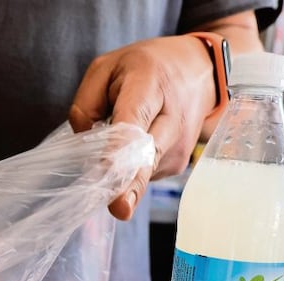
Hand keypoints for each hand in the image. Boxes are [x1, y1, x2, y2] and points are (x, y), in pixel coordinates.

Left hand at [69, 35, 217, 219]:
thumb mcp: (106, 68)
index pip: (132, 124)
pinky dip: (133, 168)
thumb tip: (83, 144)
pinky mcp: (178, 164)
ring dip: (122, 171)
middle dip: (132, 185)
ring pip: (142, 171)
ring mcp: (179, 146)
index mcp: (149, 86)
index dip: (120, 151)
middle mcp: (171, 119)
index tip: (112, 175)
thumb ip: (86, 104)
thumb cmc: (147, 68)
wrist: (200, 71)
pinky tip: (138, 148)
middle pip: (147, 158)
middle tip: (119, 210)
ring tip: (123, 143)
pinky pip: (145, 174)